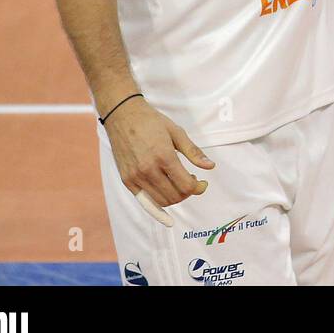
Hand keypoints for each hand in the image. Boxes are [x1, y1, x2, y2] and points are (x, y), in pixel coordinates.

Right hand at [103, 96, 215, 225]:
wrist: (123, 116)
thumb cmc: (152, 122)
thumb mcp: (177, 133)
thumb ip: (193, 152)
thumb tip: (210, 167)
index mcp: (164, 157)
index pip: (186, 185)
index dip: (198, 187)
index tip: (203, 182)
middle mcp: (148, 170)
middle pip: (175, 195)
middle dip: (188, 192)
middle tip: (193, 182)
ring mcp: (135, 177)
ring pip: (162, 200)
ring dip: (175, 198)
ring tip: (179, 184)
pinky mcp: (127, 180)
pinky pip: (145, 201)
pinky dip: (157, 209)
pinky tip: (167, 216)